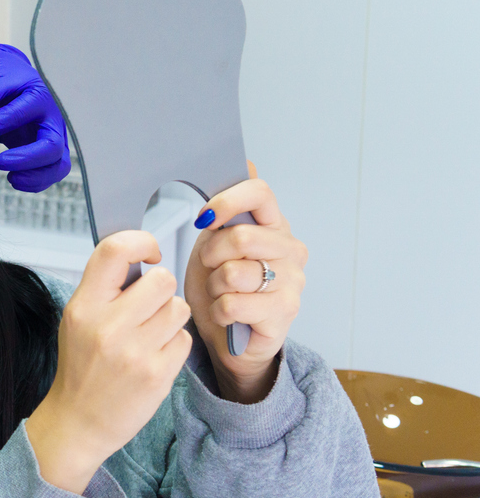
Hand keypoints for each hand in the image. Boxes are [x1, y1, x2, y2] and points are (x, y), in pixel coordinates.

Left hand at [0, 44, 69, 192]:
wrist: (12, 77)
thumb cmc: (4, 77)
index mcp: (37, 97)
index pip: (19, 115)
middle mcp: (51, 119)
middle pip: (52, 147)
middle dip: (27, 160)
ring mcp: (53, 137)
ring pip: (58, 165)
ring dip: (36, 177)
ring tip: (11, 179)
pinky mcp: (47, 152)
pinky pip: (50, 172)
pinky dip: (36, 181)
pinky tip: (15, 179)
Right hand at [26, 231, 191, 493]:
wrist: (79, 421)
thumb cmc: (81, 367)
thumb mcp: (77, 319)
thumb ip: (105, 288)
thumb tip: (141, 257)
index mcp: (84, 306)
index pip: (114, 250)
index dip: (140, 242)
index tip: (148, 253)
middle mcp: (108, 326)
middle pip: (161, 279)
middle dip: (161, 289)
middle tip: (148, 306)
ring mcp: (135, 352)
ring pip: (179, 308)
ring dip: (171, 317)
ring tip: (150, 333)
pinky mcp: (158, 374)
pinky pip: (185, 339)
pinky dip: (175, 344)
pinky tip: (155, 355)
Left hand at [184, 165, 307, 402]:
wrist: (229, 336)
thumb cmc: (220, 285)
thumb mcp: (214, 241)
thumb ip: (226, 209)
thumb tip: (246, 162)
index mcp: (273, 224)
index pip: (259, 191)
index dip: (226, 202)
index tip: (204, 219)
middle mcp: (290, 249)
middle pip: (242, 236)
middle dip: (211, 253)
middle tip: (208, 266)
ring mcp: (292, 281)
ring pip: (234, 273)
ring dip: (214, 285)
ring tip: (220, 292)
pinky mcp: (285, 313)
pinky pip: (234, 304)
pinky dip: (219, 310)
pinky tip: (226, 314)